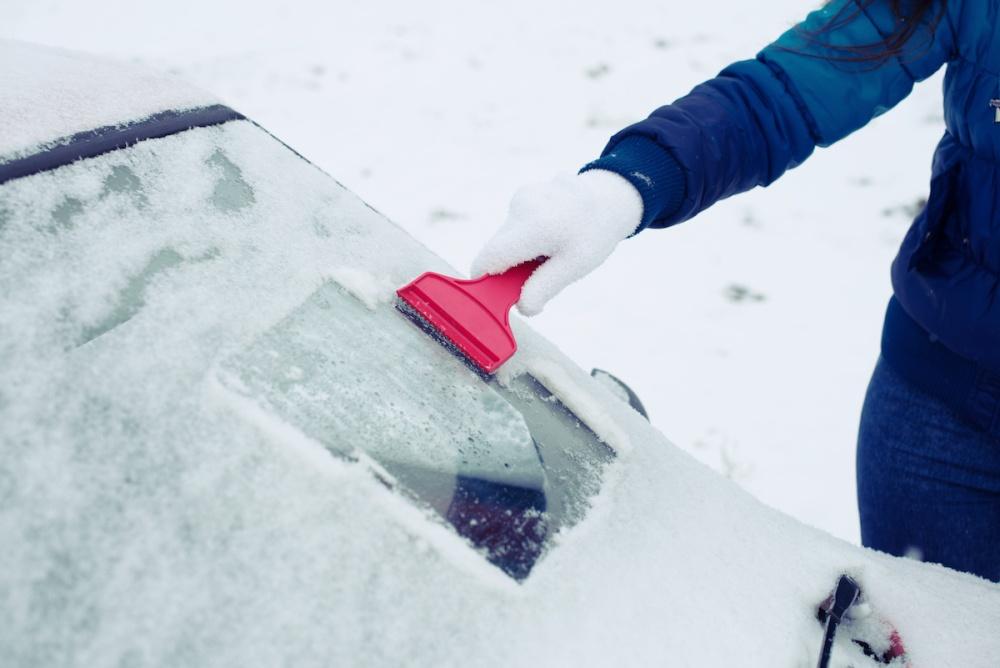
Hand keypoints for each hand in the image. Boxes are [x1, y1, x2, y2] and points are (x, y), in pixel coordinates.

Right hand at [471, 169, 642, 315]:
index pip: (488, 258)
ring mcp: (521, 196)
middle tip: (539, 274)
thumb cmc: (595, 234)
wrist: (612, 197)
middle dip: (509, 268)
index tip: (493, 295)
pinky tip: (552, 232)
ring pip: (505, 237)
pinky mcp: (523, 193)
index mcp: (534, 226)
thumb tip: (521, 307)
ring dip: (520, 251)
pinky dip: (526, 235)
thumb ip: (543, 288)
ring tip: (552, 248)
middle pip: (496, 249)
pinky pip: (514, 225)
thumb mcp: (574, 267)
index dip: (484, 281)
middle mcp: (521, 206)